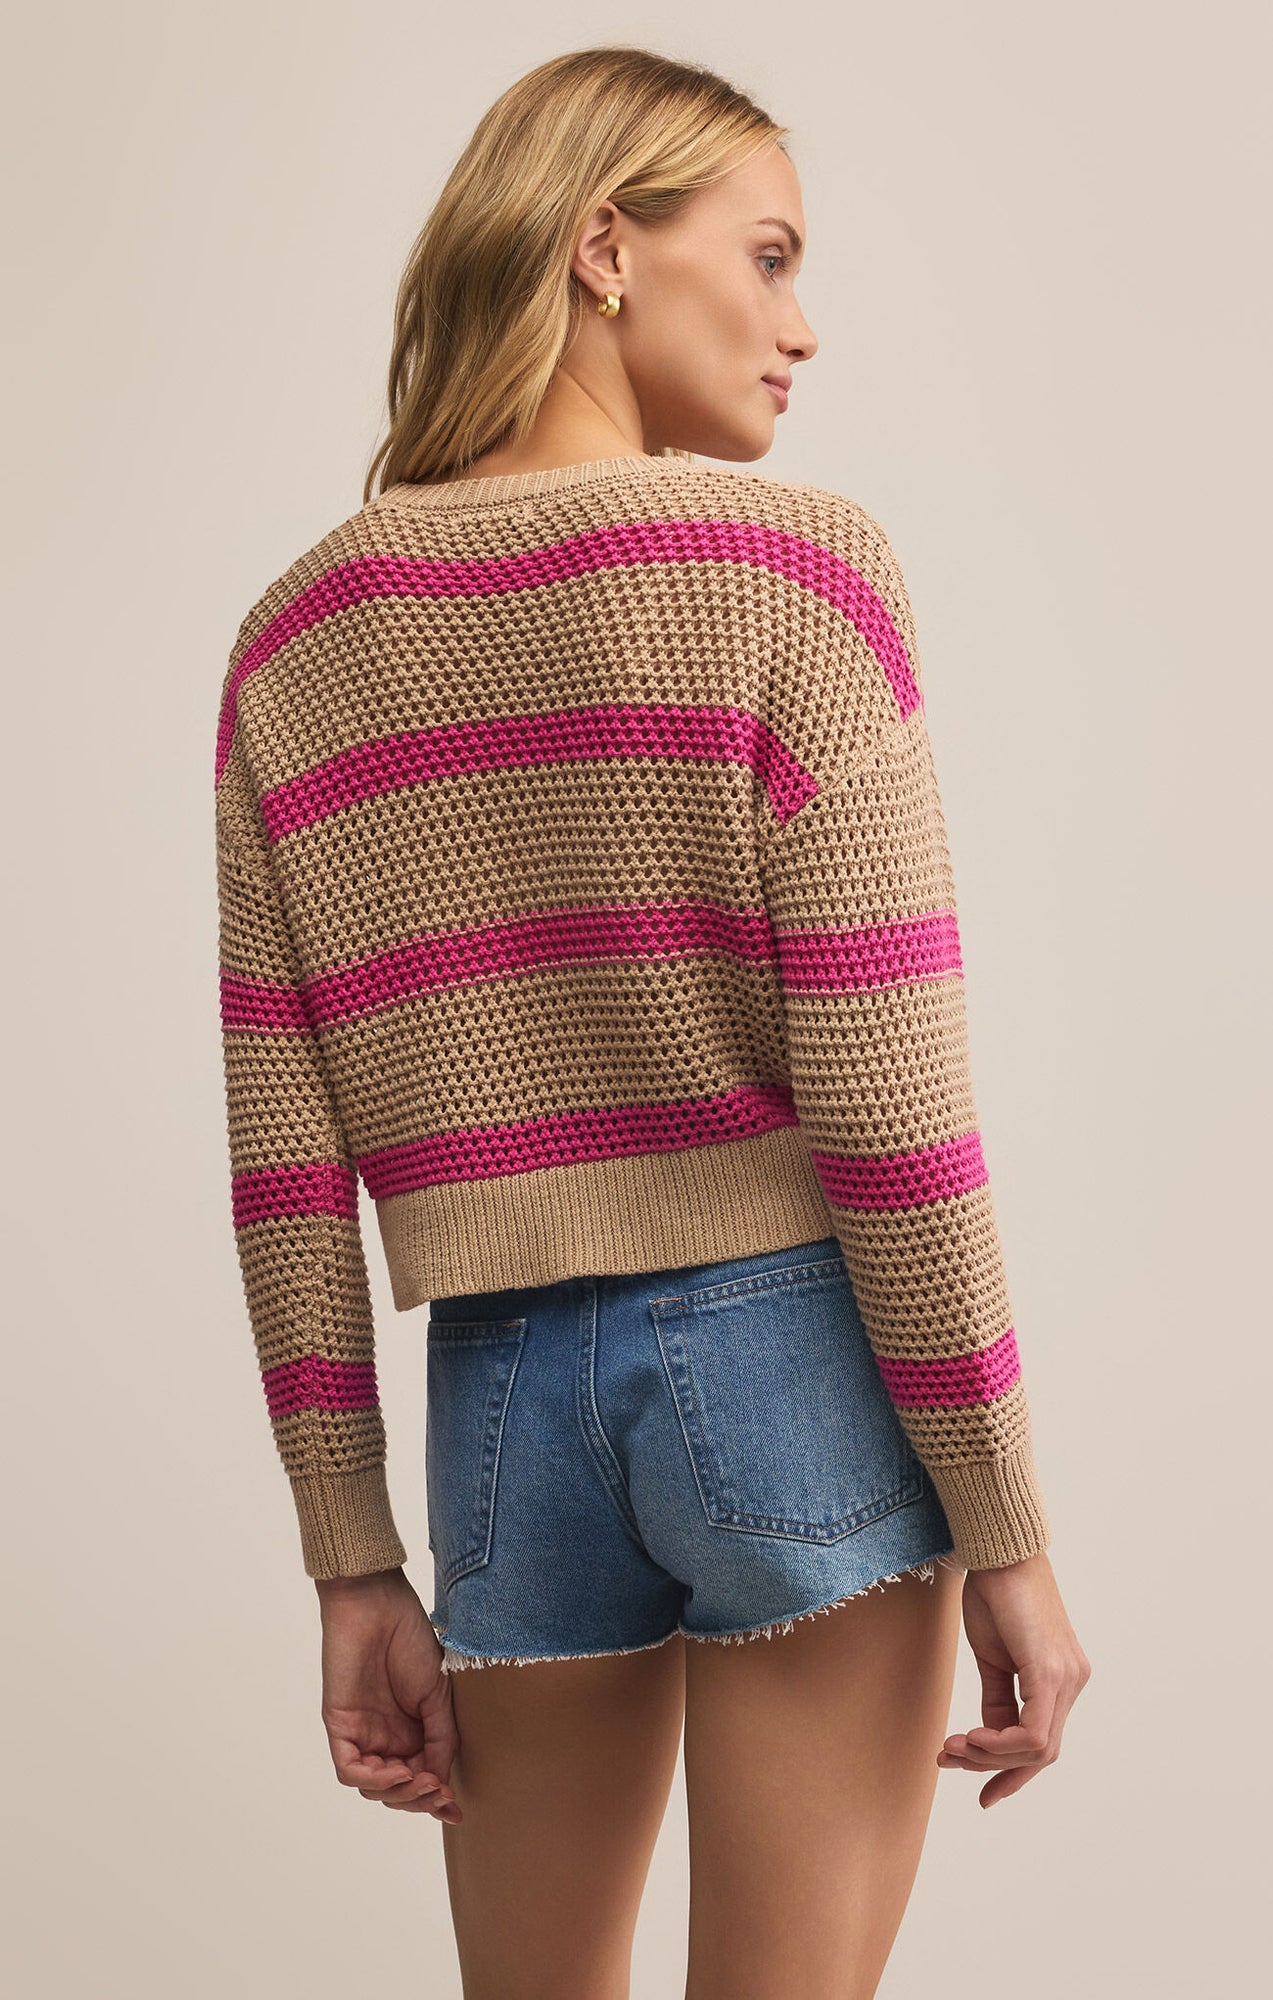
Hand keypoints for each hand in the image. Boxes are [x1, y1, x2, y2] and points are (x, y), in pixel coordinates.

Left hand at [314, 1566, 462, 1823]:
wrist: (378, 1604)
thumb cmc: (410, 1638)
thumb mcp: (437, 1694)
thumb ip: (440, 1737)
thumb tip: (442, 1779)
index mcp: (410, 1731)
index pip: (419, 1778)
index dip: (435, 1799)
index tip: (456, 1810)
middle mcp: (384, 1738)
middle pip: (396, 1791)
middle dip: (419, 1800)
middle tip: (440, 1793)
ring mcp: (361, 1734)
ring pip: (373, 1787)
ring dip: (399, 1793)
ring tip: (422, 1780)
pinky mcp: (340, 1727)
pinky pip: (350, 1769)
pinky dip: (374, 1779)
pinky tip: (398, 1771)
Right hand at [937, 1550, 1090, 1808]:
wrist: (997, 1550)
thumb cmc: (993, 1591)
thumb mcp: (993, 1655)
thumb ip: (998, 1697)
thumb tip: (990, 1736)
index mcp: (1061, 1677)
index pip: (1044, 1741)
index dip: (1014, 1774)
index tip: (984, 1794)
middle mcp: (1072, 1681)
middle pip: (1041, 1751)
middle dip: (993, 1766)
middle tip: (948, 1759)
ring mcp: (1067, 1678)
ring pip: (1038, 1748)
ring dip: (990, 1756)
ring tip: (952, 1747)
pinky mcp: (1051, 1672)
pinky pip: (1034, 1732)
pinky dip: (1001, 1744)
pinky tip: (970, 1737)